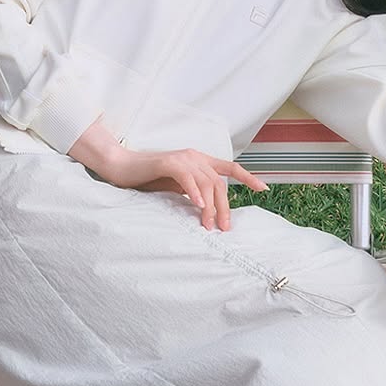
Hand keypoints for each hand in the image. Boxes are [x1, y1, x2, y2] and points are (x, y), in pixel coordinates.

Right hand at [102, 145, 268, 230]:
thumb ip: (194, 192)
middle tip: (224, 228)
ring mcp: (183, 158)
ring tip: (208, 224)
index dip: (248, 177)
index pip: (230, 168)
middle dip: (224, 207)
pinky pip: (187, 178)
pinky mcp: (168, 162)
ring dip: (210, 206)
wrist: (122, 167)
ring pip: (206, 183)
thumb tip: (210, 210)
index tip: (263, 190)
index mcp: (200, 160)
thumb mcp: (177, 187)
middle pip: (219, 182)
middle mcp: (195, 156)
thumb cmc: (148, 179)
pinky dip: (194, 192)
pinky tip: (198, 206)